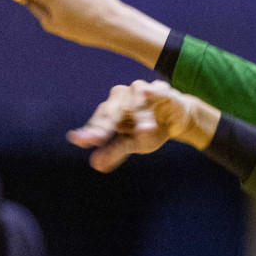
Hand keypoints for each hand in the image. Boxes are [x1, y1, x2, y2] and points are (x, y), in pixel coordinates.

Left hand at [68, 79, 217, 172]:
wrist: (177, 119)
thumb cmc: (149, 130)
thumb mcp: (132, 144)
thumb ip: (115, 152)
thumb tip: (96, 165)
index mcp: (112, 109)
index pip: (99, 121)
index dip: (91, 132)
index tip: (78, 141)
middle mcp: (123, 97)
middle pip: (113, 111)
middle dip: (106, 125)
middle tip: (98, 138)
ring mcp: (143, 91)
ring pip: (136, 102)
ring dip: (139, 116)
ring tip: (144, 131)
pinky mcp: (164, 91)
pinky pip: (158, 91)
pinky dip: (154, 92)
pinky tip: (148, 92)